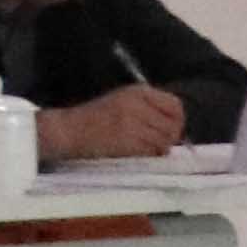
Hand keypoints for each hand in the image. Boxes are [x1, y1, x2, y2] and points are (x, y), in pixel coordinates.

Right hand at [43, 85, 187, 161]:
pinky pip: (151, 151)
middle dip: (169, 137)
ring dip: (158, 148)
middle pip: (173, 126)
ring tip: (143, 147)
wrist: (69, 129)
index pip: (175, 105)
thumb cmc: (95, 117)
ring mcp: (132, 123)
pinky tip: (135, 151)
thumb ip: (149, 107)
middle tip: (157, 142)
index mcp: (137, 91)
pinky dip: (147, 155)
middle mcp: (137, 104)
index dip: (177, 120)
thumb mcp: (123, 101)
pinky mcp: (128, 141)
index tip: (171, 128)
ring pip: (164, 140)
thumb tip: (176, 124)